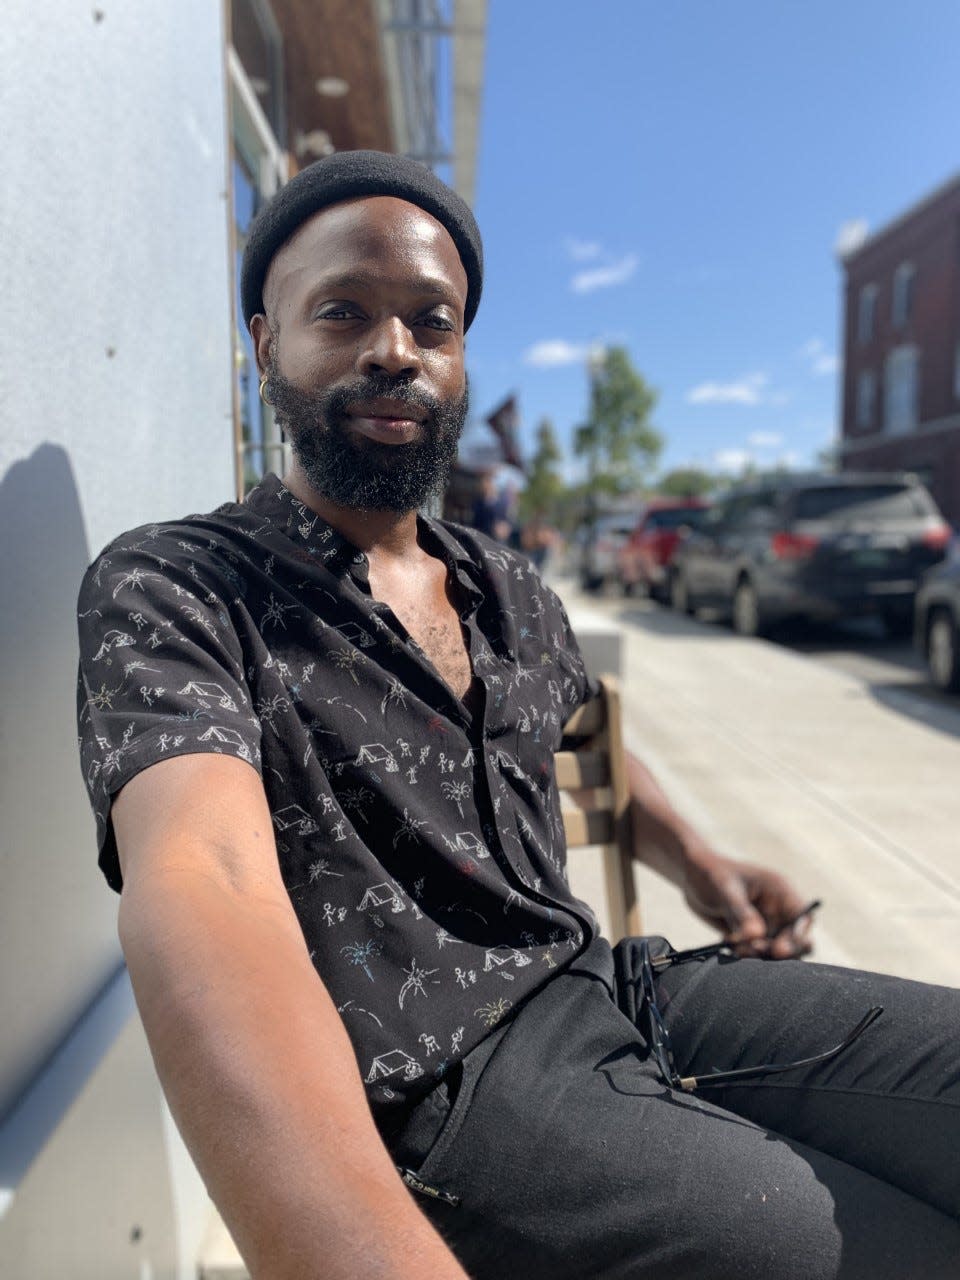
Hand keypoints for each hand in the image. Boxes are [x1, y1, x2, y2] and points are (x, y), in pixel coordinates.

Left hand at [682, 852, 816, 958]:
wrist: (692, 880)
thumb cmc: (711, 875)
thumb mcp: (725, 890)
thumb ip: (742, 913)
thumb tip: (757, 936)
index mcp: (780, 891)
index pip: (803, 917)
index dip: (798, 936)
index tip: (779, 949)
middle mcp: (779, 910)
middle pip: (796, 940)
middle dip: (780, 951)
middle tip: (754, 949)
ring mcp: (768, 925)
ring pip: (777, 952)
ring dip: (762, 956)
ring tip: (737, 948)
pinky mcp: (754, 938)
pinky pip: (759, 955)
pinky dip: (748, 957)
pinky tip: (730, 946)